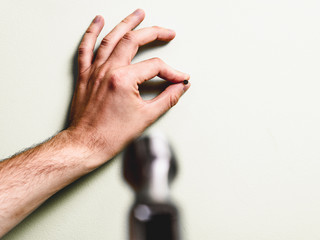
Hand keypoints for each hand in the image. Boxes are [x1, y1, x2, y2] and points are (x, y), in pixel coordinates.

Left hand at [67, 9, 189, 167]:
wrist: (86, 144)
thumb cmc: (111, 135)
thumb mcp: (146, 117)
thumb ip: (167, 98)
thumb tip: (180, 87)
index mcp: (123, 80)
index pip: (155, 66)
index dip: (172, 72)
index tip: (180, 79)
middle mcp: (108, 70)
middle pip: (133, 41)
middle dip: (154, 33)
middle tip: (168, 32)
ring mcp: (95, 70)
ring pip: (111, 38)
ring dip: (126, 23)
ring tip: (138, 13)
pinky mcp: (86, 75)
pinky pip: (85, 48)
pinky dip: (91, 32)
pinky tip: (98, 21)